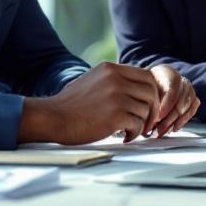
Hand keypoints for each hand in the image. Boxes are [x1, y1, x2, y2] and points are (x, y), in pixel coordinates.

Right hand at [19, 62, 159, 143]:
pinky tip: (125, 136)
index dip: (152, 93)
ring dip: (141, 123)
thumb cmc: (70, 104)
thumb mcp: (93, 80)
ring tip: (130, 130)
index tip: (148, 106)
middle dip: (153, 109)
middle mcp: (115, 79)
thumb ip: (113, 80)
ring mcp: (116, 97)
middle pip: (151, 92)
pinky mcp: (114, 115)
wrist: (53, 117)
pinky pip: (137, 125)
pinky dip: (134, 133)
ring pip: (146, 110)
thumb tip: (135, 87)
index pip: (146, 76)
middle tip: (146, 122)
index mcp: (111, 69)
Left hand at [148, 65, 198, 136]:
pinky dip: (181, 122)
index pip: (172, 91)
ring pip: (185, 110)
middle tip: (155, 130)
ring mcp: (190, 91)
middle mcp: (183, 82)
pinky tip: (172, 129)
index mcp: (169, 74)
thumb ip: (148, 100)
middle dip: (167, 120)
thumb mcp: (145, 88)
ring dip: (172, 124)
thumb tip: (147, 119)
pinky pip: (190, 113)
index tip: (156, 118)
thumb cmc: (149, 85)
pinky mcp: (194, 100)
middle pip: (180, 104)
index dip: (165, 106)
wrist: (156, 81)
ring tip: (160, 133)